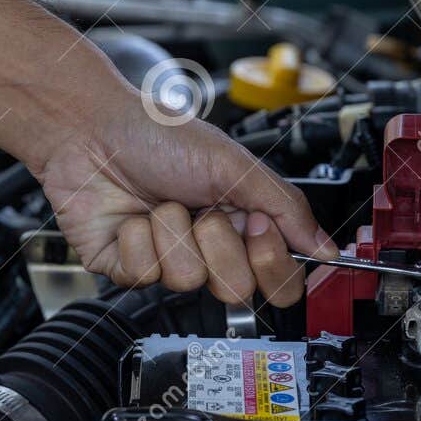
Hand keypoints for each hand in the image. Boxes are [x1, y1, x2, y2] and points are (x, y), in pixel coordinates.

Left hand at [34, 96, 336, 306]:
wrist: (92, 129)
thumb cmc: (159, 136)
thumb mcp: (233, 164)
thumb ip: (285, 208)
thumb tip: (328, 250)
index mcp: (241, 225)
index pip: (279, 280)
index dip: (271, 261)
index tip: (254, 223)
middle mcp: (207, 250)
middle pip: (236, 290)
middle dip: (218, 245)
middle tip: (203, 211)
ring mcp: (166, 263)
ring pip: (187, 281)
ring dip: (173, 233)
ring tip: (159, 204)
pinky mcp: (126, 270)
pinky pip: (144, 276)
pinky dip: (136, 239)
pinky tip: (129, 217)